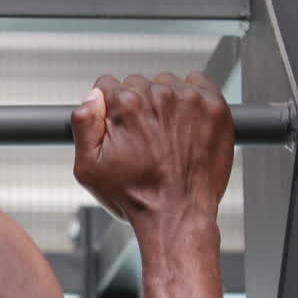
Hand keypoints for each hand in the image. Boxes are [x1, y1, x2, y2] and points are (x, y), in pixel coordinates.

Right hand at [72, 72, 233, 223]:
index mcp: (126, 107)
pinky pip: (198, 84)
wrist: (178, 213)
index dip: (106, 107)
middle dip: (134, 105)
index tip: (115, 125)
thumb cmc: (136, 196)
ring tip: (163, 134)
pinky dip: (189, 99)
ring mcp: (190, 100)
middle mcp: (159, 96)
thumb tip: (89, 100)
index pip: (106, 85)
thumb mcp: (88, 169)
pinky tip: (183, 125)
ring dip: (162, 102)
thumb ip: (83, 127)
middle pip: (137, 83)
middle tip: (140, 137)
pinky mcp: (214, 107)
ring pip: (166, 84)